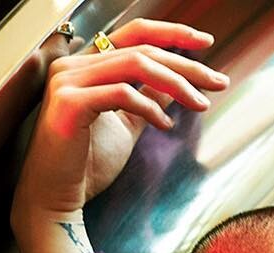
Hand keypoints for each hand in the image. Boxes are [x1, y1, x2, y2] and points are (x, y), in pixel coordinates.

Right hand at [11, 19, 227, 252]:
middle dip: (186, 65)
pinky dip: (150, 109)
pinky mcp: (70, 103)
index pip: (134, 34)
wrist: (56, 198)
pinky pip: (122, 94)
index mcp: (87, 64)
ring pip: (135, 65)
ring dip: (176, 84)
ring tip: (201, 104)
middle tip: (218, 82)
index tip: (206, 44)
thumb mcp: (128, 126)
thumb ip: (148, 100)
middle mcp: (74, 64)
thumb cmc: (87, 166)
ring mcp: (69, 80)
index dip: (172, 34)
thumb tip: (177, 84)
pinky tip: (165, 127)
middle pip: (142, 49)